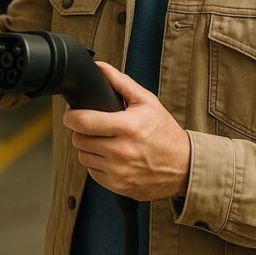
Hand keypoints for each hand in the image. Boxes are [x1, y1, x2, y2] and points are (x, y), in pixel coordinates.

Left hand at [62, 61, 190, 200]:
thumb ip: (120, 82)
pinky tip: (112, 157)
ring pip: (83, 157)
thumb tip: (100, 68)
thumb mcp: (147, 102)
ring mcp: (119, 171)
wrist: (184, 167)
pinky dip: (98, 164)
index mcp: (128, 127)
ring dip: (89, 148)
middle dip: (82, 131)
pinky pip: (93, 172)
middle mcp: (121, 151)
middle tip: (94, 127)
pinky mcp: (118, 186)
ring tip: (106, 142)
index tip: (72, 114)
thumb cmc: (165, 132)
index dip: (71, 117)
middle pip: (79, 140)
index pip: (83, 122)